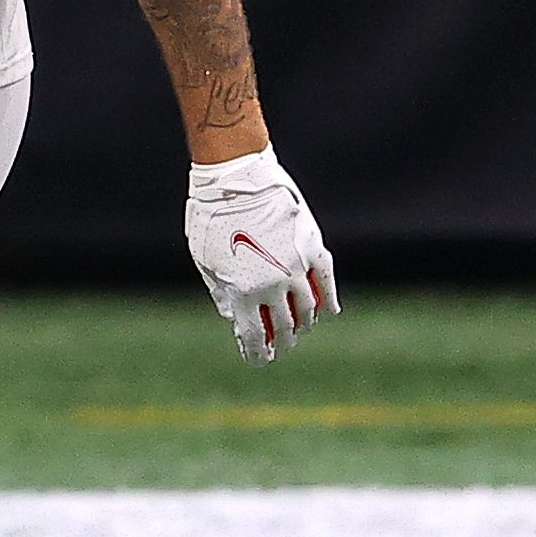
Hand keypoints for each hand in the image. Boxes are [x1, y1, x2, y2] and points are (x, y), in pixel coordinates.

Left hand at [185, 148, 337, 363]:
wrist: (236, 177)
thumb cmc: (212, 218)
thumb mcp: (206, 263)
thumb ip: (223, 294)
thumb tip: (237, 319)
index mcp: (241, 293)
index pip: (255, 338)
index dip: (259, 354)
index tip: (262, 359)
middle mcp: (271, 285)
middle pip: (283, 326)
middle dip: (282, 340)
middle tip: (282, 344)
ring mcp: (295, 267)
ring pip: (307, 309)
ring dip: (303, 322)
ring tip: (300, 326)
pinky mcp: (312, 247)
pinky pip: (326, 282)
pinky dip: (329, 300)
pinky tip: (328, 311)